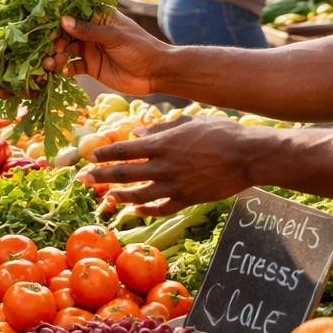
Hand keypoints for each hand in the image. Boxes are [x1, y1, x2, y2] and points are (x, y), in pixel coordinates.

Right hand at [40, 10, 168, 96]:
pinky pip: (72, 66)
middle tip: (50, 47)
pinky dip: (65, 68)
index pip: (74, 13)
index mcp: (98, 16)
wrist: (155, 73)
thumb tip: (63, 20)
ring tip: (51, 63)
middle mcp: (91, 31)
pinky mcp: (90, 67)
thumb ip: (89, 30)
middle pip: (66, 33)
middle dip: (55, 40)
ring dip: (56, 55)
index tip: (47, 26)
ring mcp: (90, 49)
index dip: (58, 19)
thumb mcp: (114, 36)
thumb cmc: (140, 47)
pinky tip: (62, 71)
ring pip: (66, 50)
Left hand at [80, 115, 268, 213]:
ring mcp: (174, 185)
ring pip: (139, 194)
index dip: (104, 154)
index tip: (89, 157)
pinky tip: (136, 209)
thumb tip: (137, 131)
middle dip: (101, 176)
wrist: (248, 155)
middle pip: (124, 174)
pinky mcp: (187, 200)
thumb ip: (161, 128)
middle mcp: (163, 166)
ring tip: (105, 197)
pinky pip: (161, 208)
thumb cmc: (221, 132)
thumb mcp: (188, 121)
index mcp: (162, 144)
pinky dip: (146, 210)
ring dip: (119, 196)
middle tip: (83, 180)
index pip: (124, 150)